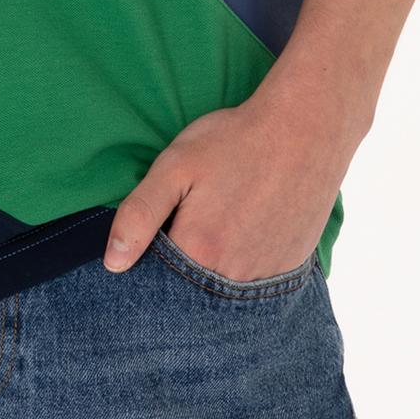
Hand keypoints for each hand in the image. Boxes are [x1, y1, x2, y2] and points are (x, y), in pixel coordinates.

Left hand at [101, 87, 353, 281]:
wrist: (307, 128)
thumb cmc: (236, 141)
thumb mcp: (176, 165)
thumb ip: (140, 214)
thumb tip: (113, 264)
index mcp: (199, 251)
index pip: (157, 280)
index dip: (153, 258)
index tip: (164, 227)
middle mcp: (234, 275)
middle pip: (192, 289)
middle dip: (184, 264)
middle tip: (198, 216)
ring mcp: (267, 276)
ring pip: (224, 289)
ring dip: (214, 269)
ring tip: (223, 222)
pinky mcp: (290, 267)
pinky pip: (257, 285)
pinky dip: (245, 267)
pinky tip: (247, 232)